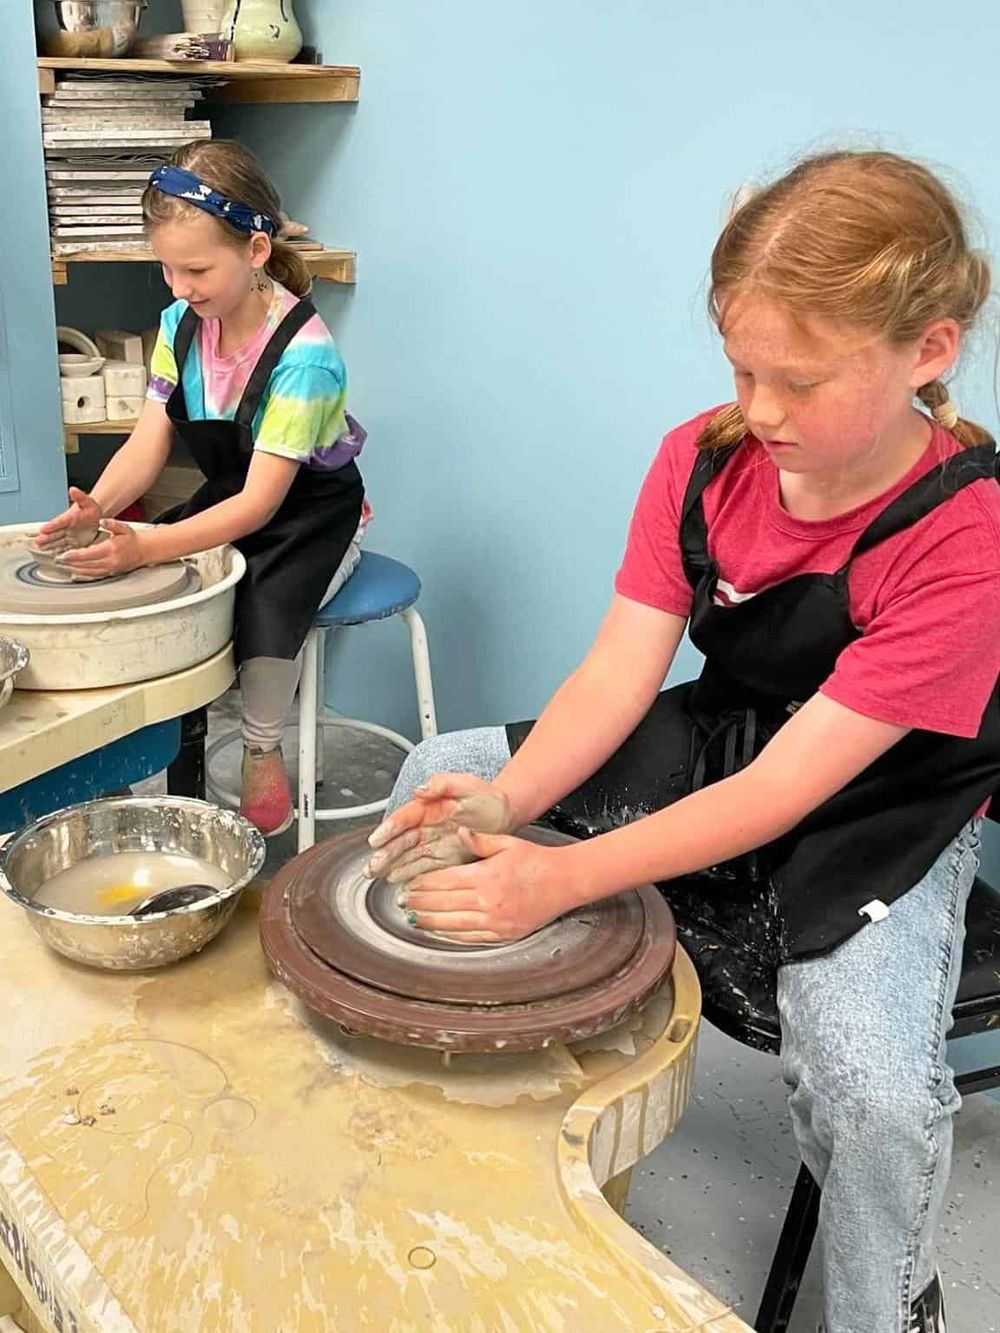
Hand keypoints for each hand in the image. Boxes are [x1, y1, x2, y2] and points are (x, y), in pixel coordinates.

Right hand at [32, 487, 101, 553]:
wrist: (96, 516)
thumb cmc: (90, 508)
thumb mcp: (87, 502)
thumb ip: (80, 497)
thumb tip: (73, 490)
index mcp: (68, 517)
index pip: (59, 521)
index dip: (52, 526)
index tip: (43, 529)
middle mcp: (66, 527)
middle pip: (55, 533)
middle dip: (46, 537)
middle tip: (38, 541)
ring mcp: (69, 535)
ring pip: (58, 541)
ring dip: (50, 545)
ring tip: (41, 547)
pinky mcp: (74, 542)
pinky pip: (66, 547)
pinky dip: (60, 551)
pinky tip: (54, 554)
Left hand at [57, 519, 145, 577]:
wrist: (144, 550)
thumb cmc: (132, 539)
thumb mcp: (123, 528)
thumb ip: (112, 524)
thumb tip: (102, 521)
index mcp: (111, 549)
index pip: (88, 554)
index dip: (75, 556)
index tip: (64, 555)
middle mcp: (110, 561)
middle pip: (86, 565)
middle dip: (71, 563)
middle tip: (58, 561)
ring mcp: (110, 569)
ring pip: (89, 572)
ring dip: (75, 570)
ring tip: (63, 567)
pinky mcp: (111, 573)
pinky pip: (94, 576)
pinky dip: (83, 575)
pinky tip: (75, 573)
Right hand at [364, 773, 512, 883]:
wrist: (503, 815)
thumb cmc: (485, 798)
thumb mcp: (468, 785)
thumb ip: (444, 784)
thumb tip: (420, 789)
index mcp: (428, 807)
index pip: (404, 818)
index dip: (388, 829)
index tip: (375, 840)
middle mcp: (425, 827)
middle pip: (399, 841)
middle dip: (383, 854)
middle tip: (371, 867)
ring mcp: (431, 844)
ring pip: (406, 857)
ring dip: (391, 867)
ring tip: (378, 877)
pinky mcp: (441, 859)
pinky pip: (422, 869)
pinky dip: (409, 877)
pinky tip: (399, 885)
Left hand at [405, 828, 574, 941]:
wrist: (565, 882)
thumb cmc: (537, 860)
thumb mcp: (508, 843)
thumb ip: (480, 840)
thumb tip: (460, 832)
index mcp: (486, 876)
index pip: (444, 882)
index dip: (422, 885)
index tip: (409, 885)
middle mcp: (488, 901)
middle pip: (442, 904)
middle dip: (419, 903)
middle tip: (402, 902)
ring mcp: (495, 922)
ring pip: (451, 924)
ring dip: (428, 922)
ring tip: (412, 918)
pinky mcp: (502, 935)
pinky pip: (469, 938)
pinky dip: (449, 935)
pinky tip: (437, 931)